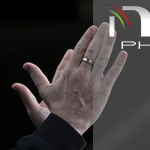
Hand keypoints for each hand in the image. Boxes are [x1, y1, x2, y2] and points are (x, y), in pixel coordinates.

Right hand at [12, 22, 126, 134]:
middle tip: (105, 26)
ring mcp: (94, 81)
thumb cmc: (57, 108)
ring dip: (109, 44)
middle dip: (100, 36)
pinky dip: (119, 63)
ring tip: (114, 33)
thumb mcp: (45, 90)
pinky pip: (113, 73)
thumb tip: (26, 65)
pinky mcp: (103, 90)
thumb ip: (37, 76)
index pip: (80, 50)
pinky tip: (123, 54)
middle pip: (93, 50)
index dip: (87, 37)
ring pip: (103, 58)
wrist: (68, 123)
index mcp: (69, 72)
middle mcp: (82, 74)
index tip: (92, 28)